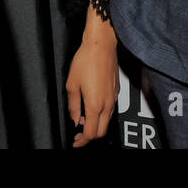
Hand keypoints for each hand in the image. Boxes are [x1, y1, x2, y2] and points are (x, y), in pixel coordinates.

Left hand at [66, 9, 118, 146]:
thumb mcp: (72, 84)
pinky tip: (92, 109)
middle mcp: (107, 104)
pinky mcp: (116, 91)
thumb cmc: (86, 60)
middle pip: (101, 132)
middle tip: (79, 136)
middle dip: (90, 137)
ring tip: (83, 122)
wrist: (101, 45)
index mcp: (95, 104)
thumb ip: (73, 105)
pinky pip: (110, 110)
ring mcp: (113, 98)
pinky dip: (101, 116)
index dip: (82, 141)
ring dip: (96, 126)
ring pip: (107, 121)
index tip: (75, 142)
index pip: (90, 133)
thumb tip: (74, 118)